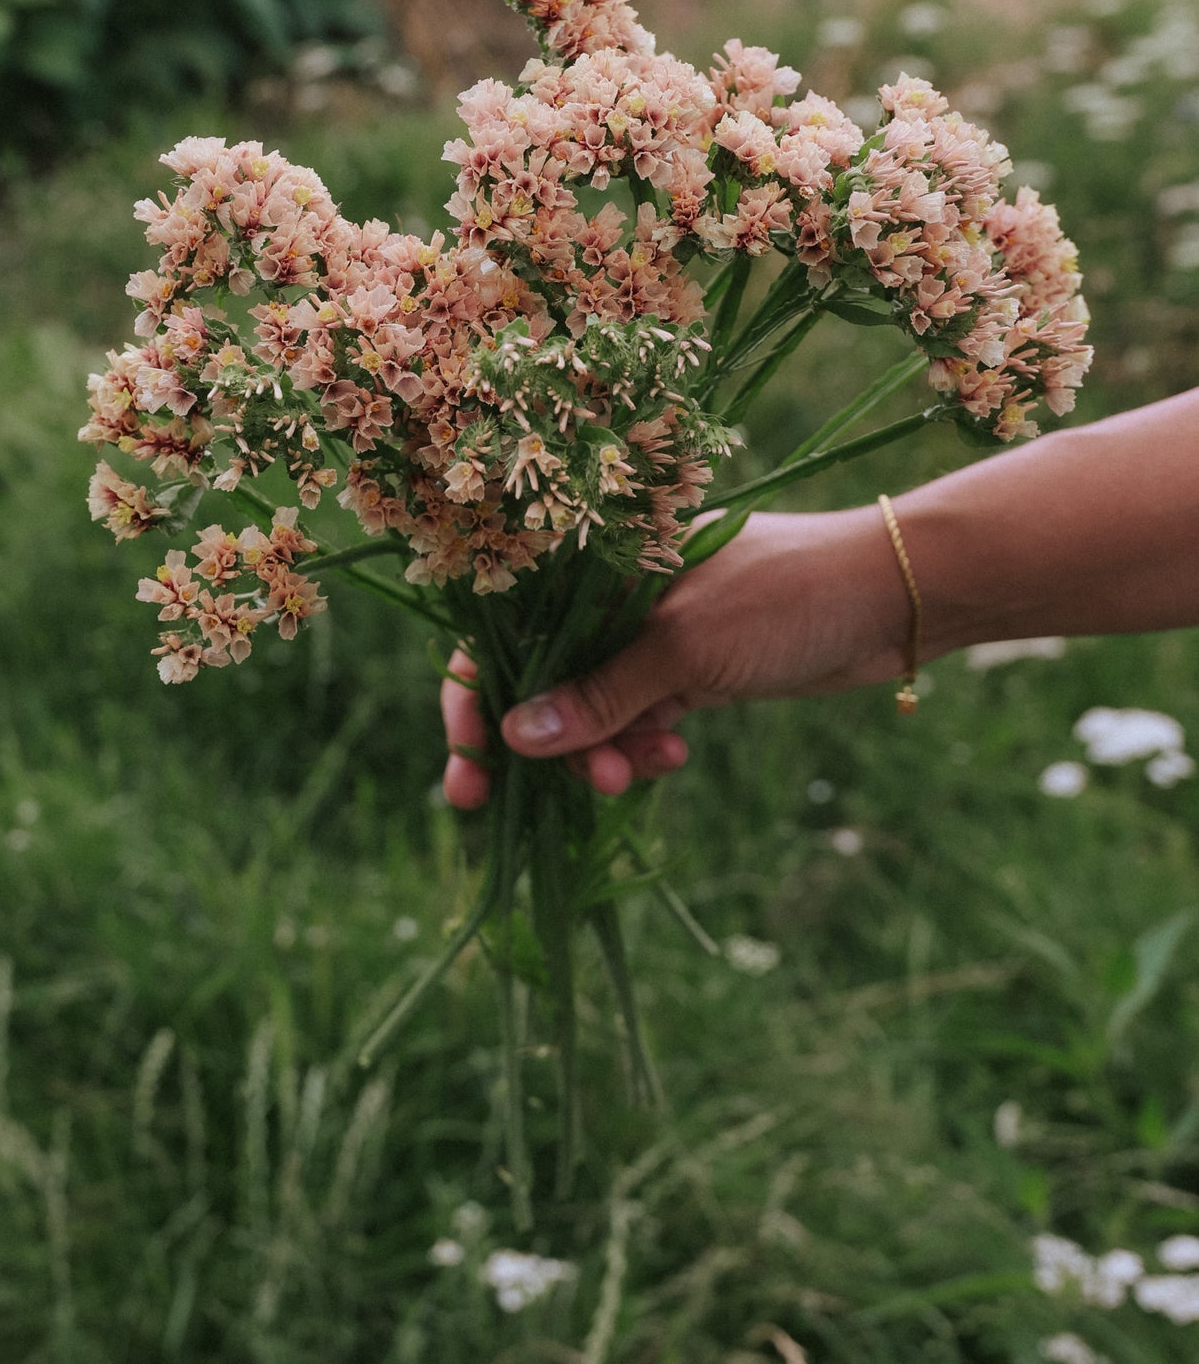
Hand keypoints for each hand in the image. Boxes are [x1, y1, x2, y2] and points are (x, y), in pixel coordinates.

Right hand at [440, 506, 905, 807]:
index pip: (505, 630)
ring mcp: (654, 633)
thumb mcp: (684, 646)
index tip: (471, 768)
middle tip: (536, 800)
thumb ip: (600, 695)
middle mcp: (614, 595)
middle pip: (542, 677)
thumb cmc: (785, 595)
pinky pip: (640, 717)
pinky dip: (643, 745)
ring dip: (600, 751)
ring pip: (594, 707)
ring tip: (632, 778)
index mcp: (596, 563)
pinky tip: (669, 760)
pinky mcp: (692, 668)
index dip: (477, 698)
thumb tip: (514, 740)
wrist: (892, 596)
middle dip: (540, 742)